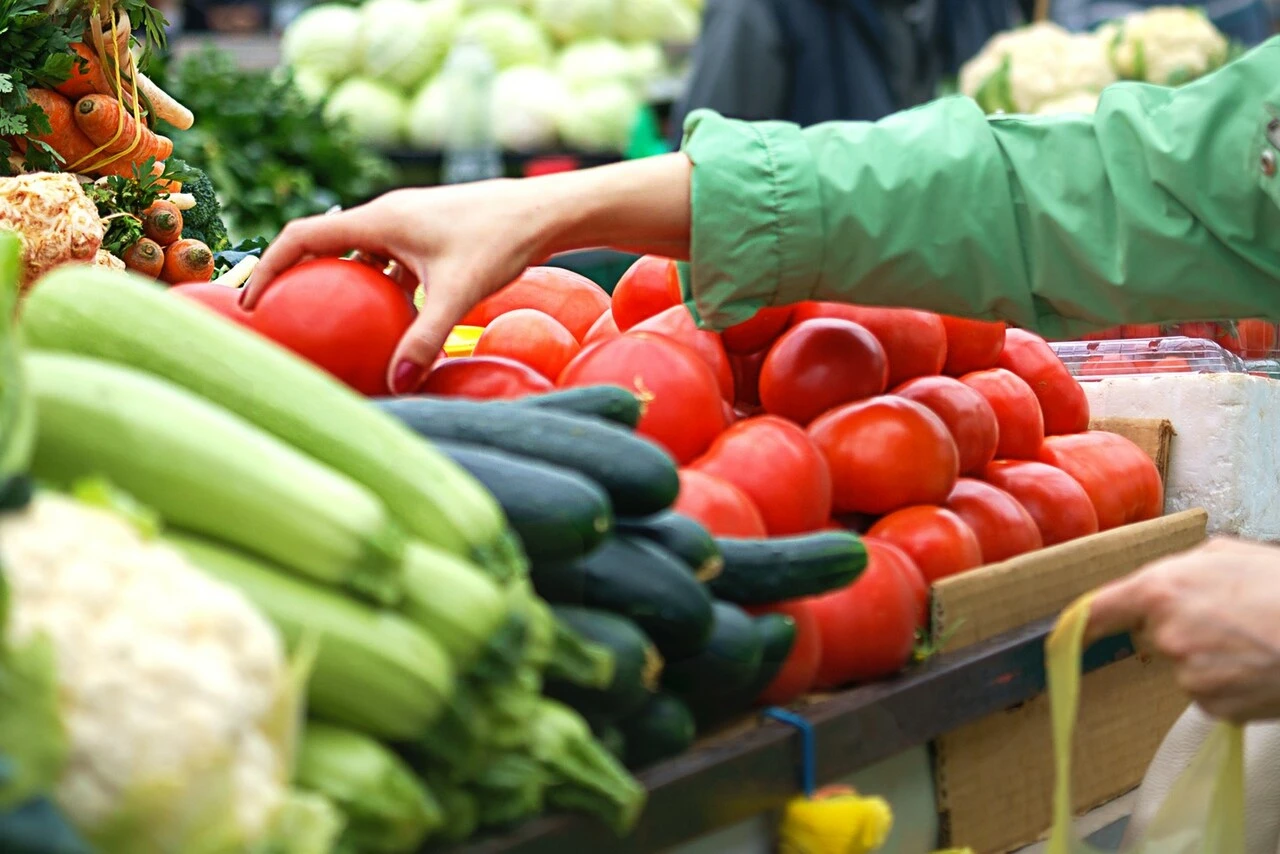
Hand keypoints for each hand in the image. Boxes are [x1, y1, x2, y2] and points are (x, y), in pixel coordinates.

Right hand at [244, 180, 550, 392]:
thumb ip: (426, 338)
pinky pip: (390, 263)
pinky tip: (390, 325)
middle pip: (325, 245)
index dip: (270, 266)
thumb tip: (398, 384)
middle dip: (298, 278)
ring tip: (328, 325)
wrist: (544, 211)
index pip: (303, 237)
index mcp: (379, 219)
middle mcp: (387, 216)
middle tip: (281, 318)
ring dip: (342, 285)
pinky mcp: (430, 236)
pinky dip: (380, 289)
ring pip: (360, 255)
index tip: (253, 302)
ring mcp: (409, 225)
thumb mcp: (460, 293)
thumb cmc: (502, 241)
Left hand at [1086, 538, 1279, 722]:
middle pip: (1152, 638)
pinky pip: (1212, 695)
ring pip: (1186, 668)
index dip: (1080, 622)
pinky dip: (1232, 685)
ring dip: (1212, 659)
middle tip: (1228, 618)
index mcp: (1161, 589)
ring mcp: (1189, 674)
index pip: (1100, 609)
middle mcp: (1165, 634)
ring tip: (1254, 639)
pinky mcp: (1215, 706)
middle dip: (1180, 630)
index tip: (1065, 631)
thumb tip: (1166, 579)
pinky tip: (1259, 666)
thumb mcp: (1227, 554)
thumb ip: (1182, 569)